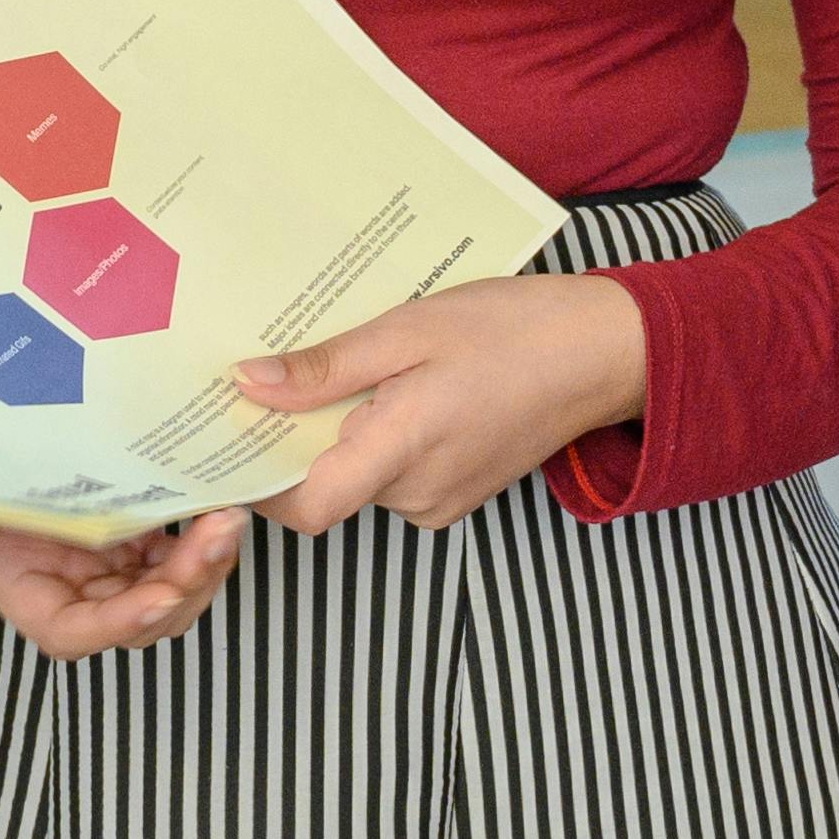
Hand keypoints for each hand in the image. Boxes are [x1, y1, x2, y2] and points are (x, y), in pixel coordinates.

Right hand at [0, 507, 247, 661]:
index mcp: (37, 602)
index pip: (80, 634)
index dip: (123, 622)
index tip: (162, 595)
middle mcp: (84, 599)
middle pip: (145, 618)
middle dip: (186, 584)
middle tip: (216, 536)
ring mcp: (117, 575)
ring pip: (176, 591)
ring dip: (207, 565)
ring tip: (228, 518)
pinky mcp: (142, 546)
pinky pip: (183, 555)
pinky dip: (205, 540)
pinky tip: (222, 503)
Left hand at [240, 274, 649, 535]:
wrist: (604, 352)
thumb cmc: (512, 330)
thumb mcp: (407, 330)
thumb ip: (325, 368)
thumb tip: (246, 385)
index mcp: (404, 452)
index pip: (307, 508)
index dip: (261, 484)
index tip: (234, 435)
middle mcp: (419, 495)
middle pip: (327, 487)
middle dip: (299, 437)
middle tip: (281, 371)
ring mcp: (442, 500)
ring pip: (359, 478)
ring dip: (342, 431)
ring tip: (353, 366)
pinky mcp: (458, 493)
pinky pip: (393, 473)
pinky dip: (378, 436)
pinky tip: (393, 385)